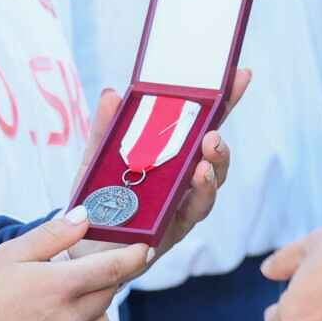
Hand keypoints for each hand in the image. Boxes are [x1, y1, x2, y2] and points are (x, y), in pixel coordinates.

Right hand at [0, 208, 150, 320]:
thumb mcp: (12, 252)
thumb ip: (53, 234)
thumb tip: (85, 218)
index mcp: (62, 287)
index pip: (114, 270)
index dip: (134, 257)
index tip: (145, 248)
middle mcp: (70, 320)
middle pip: (108, 294)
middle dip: (108, 277)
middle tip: (93, 263)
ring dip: (96, 304)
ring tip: (72, 292)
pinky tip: (53, 316)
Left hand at [68, 69, 248, 264]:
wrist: (82, 245)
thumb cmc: (95, 201)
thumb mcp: (97, 159)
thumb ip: (105, 129)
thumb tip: (113, 94)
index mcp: (172, 157)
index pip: (203, 126)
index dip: (224, 102)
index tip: (239, 75)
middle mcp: (184, 181)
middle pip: (213, 158)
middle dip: (221, 142)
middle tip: (214, 132)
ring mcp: (181, 208)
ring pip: (209, 190)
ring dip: (213, 171)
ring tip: (208, 157)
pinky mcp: (172, 233)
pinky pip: (189, 216)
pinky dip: (196, 198)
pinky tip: (197, 182)